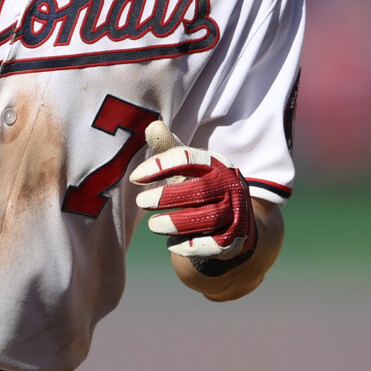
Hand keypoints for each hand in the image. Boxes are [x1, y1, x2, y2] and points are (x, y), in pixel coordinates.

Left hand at [129, 121, 256, 260]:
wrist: (235, 221)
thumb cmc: (202, 186)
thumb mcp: (189, 167)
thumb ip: (169, 149)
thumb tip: (152, 125)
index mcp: (217, 163)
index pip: (188, 159)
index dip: (160, 166)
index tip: (134, 178)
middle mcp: (231, 186)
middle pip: (198, 190)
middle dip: (166, 197)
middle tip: (140, 202)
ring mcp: (236, 213)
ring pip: (206, 218)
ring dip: (175, 222)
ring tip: (152, 225)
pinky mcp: (234, 239)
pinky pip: (212, 244)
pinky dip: (189, 244)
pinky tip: (171, 243)